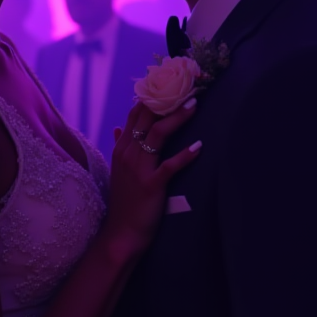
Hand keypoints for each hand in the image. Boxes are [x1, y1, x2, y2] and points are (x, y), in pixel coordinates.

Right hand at [104, 100, 201, 258]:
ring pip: (157, 135)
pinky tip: (198, 146)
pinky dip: (185, 155)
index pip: (136, 114)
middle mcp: (128, 154)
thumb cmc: (124, 202)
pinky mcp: (152, 185)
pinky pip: (169, 166)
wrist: (121, 234)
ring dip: (176, 118)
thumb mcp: (118, 171)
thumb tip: (117, 128)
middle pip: (147, 119)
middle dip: (167, 100)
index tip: (170, 82)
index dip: (153, 96)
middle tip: (187, 86)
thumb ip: (120, 147)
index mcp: (122, 149)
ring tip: (193, 105)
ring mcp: (139, 169)